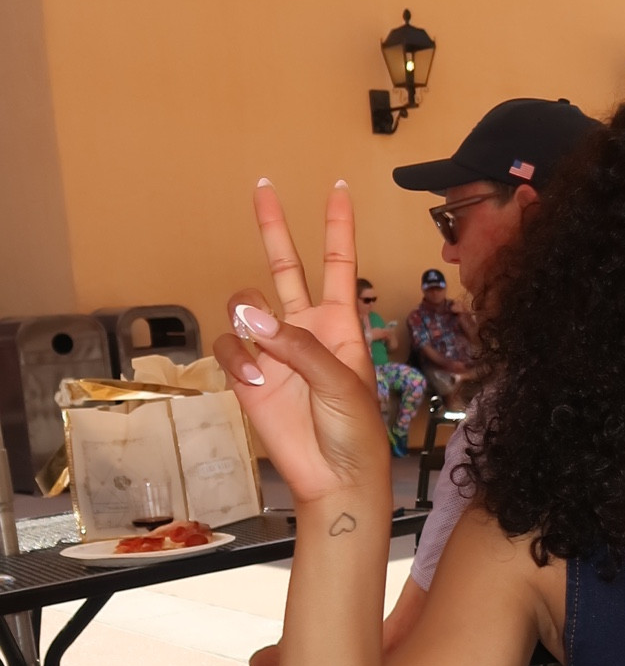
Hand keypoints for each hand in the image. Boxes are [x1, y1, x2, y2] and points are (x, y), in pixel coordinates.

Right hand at [212, 181, 387, 505]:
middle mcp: (305, 329)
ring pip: (245, 306)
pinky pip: (228, 348)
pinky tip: (254, 382)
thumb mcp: (341, 381)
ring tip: (263, 358)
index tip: (337, 189)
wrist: (334, 478)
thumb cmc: (355, 431)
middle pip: (286, 266)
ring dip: (247, 321)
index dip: (338, 227)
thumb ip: (298, 346)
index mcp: (341, 324)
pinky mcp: (248, 376)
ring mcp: (273, 350)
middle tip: (263, 187)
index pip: (340, 263)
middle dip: (274, 227)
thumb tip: (250, 318)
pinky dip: (236, 360)